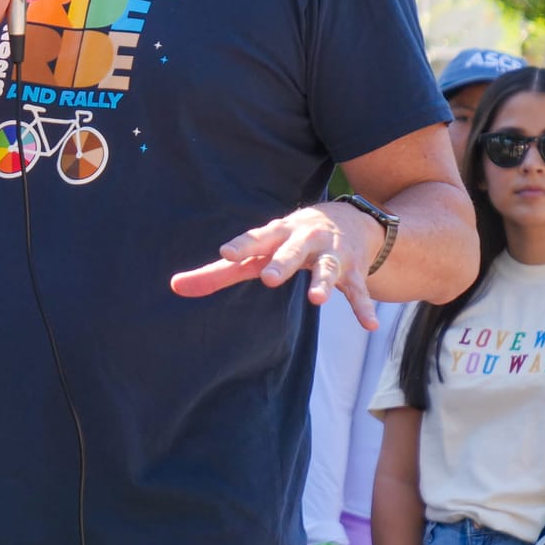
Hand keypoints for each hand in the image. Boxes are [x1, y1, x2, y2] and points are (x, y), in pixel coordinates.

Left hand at [170, 204, 382, 329]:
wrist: (348, 220)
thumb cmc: (288, 241)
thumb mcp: (256, 252)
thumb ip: (218, 272)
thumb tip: (174, 287)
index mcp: (276, 234)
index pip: (255, 239)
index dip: (241, 246)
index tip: (225, 253)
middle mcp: (303, 241)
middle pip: (291, 251)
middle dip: (282, 263)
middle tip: (269, 278)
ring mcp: (330, 256)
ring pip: (327, 268)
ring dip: (322, 282)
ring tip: (317, 300)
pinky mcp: (353, 271)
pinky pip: (358, 290)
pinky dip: (363, 306)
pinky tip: (369, 325)